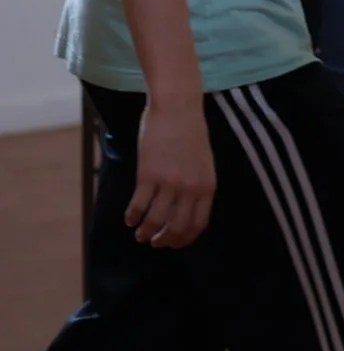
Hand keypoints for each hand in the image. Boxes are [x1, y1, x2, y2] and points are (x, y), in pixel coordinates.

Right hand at [128, 97, 214, 247]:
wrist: (178, 108)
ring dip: (145, 232)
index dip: (183, 238)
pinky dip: (132, 217)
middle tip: (154, 242)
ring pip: (156, 220)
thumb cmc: (190, 132)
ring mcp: (169, 182)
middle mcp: (190, 188)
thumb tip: (186, 208)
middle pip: (177, 227)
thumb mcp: (204, 161)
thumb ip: (197, 184)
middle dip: (164, 240)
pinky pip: (139, 205)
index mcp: (207, 185)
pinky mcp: (148, 175)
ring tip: (140, 234)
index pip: (197, 223)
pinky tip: (129, 219)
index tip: (172, 242)